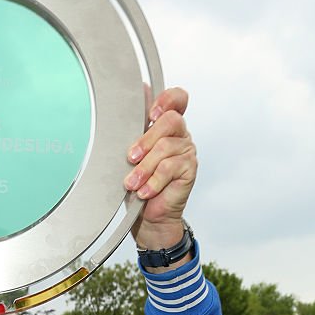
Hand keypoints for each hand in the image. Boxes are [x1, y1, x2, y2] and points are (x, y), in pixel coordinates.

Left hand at [126, 87, 196, 249]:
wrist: (148, 216)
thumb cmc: (138, 183)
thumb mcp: (131, 155)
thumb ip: (132, 131)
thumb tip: (124, 104)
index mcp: (166, 125)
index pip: (177, 99)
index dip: (167, 99)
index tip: (151, 112)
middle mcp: (179, 134)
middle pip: (170, 120)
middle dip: (146, 139)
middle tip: (131, 157)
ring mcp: (186, 150)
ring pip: (166, 147)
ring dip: (144, 167)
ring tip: (132, 183)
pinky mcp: (190, 168)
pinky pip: (170, 168)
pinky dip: (153, 181)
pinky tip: (144, 191)